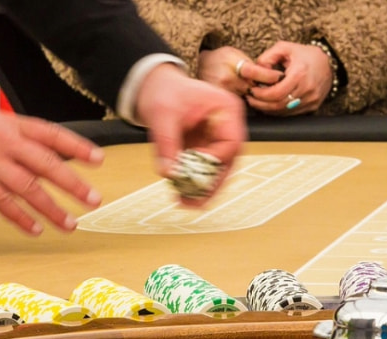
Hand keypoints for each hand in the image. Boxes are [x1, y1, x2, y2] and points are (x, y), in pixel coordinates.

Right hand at [0, 106, 103, 234]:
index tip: (98, 159)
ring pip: (29, 188)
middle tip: (92, 199)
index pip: (51, 133)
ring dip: (52, 209)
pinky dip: (21, 218)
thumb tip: (43, 156)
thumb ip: (16, 138)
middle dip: (73, 184)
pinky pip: (3, 204)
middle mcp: (3, 143)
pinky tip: (35, 228)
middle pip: (46, 164)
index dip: (77, 146)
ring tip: (70, 223)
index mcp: (9, 124)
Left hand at [133, 63, 246, 204]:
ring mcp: (217, 139)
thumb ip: (166, 143)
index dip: (215, 160)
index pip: (231, 142)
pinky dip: (194, 183)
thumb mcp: (162, 115)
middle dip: (212, 185)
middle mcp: (227, 126)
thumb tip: (168, 172)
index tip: (194, 170)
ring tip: (186, 204)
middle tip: (196, 203)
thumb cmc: (163, 91)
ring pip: (218, 170)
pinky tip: (181, 195)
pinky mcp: (205, 149)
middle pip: (228, 161)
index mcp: (227, 109)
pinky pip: (203, 171)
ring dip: (204, 189)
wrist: (154, 86)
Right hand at [197, 46, 283, 95]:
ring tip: (259, 91)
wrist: (199, 66)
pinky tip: (247, 96)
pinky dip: (245, 101)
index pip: (257, 73)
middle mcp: (228, 81)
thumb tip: (268, 75)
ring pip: (248, 98)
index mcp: (232, 66)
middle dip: (264, 88)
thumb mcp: (234, 54)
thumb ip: (250, 64)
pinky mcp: (221, 101)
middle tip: (274, 86)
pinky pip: (239, 104)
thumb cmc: (218, 58)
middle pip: (254, 88)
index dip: (271, 76)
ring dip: (256, 96)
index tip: (280, 77)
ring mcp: (224, 93)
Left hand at [248, 41, 332, 115]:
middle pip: (279, 105)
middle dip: (261, 104)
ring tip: (257, 102)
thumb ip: (268, 56)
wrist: (330, 63)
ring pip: (284, 112)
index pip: (277, 92)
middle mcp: (308, 89)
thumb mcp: (286, 48)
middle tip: (250, 99)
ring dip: (267, 109)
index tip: (252, 90)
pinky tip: (270, 105)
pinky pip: (291, 113)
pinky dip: (278, 111)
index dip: (261, 94)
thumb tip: (255, 70)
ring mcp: (311, 100)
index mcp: (300, 73)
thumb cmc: (306, 55)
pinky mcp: (312, 106)